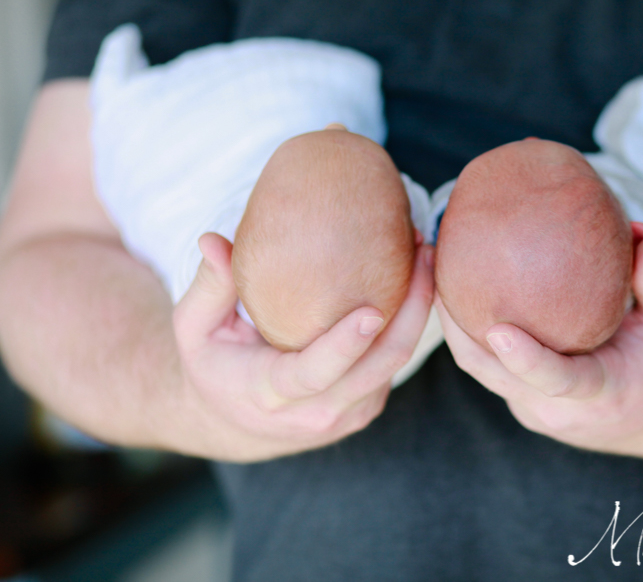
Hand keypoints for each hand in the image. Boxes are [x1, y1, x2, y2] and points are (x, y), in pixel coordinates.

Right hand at [170, 232, 433, 461]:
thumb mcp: (195, 327)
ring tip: (425, 254)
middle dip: (411, 310)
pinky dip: (410, 324)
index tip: (373, 311)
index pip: (315, 373)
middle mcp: (317, 412)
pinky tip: (416, 279)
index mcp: (271, 393)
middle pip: (378, 366)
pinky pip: (395, 365)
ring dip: (419, 310)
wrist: (233, 423)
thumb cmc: (214, 364)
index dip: (345, 345)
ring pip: (396, 364)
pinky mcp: (368, 405)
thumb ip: (209, 285)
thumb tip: (212, 240)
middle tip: (423, 252)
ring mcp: (348, 414)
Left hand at [438, 231, 642, 457]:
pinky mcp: (522, 399)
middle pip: (493, 373)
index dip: (526, 358)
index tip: (498, 328)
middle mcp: (557, 410)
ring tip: (431, 263)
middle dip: (455, 326)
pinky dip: (468, 326)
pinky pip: (488, 364)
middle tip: (435, 263)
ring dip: (450, 320)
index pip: (557, 380)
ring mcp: (534, 410)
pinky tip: (454, 280)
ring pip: (480, 368)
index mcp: (601, 394)